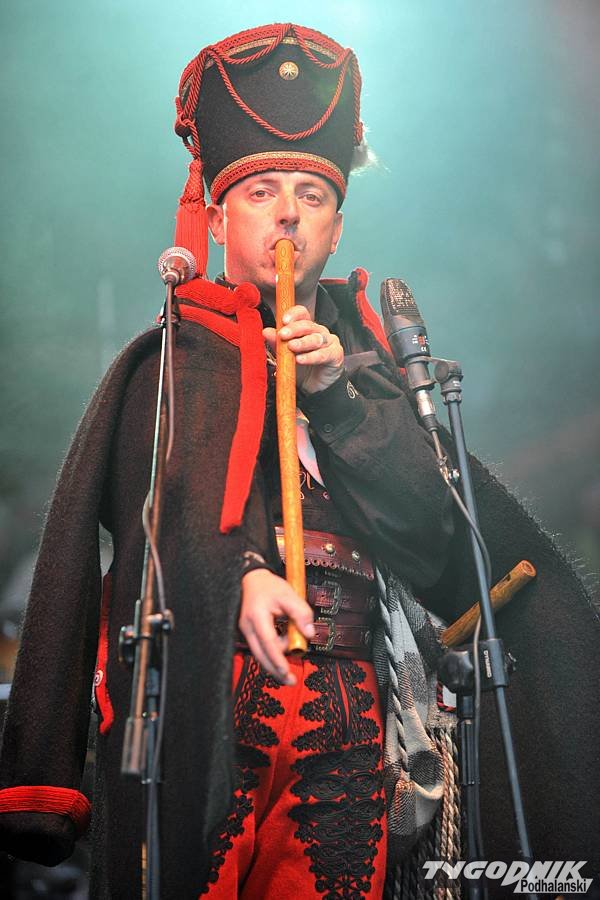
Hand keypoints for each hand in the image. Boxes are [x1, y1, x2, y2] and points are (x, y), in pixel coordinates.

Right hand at [239, 569, 314, 684]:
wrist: (251, 579)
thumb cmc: (269, 586)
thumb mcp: (289, 595)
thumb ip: (301, 613)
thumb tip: (309, 634)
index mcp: (257, 616)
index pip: (268, 642)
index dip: (277, 659)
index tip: (286, 671)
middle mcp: (248, 627)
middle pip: (260, 655)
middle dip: (275, 670)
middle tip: (291, 680)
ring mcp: (246, 631)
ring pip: (260, 654)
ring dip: (277, 659)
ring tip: (294, 645)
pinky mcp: (249, 633)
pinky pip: (261, 648)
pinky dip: (273, 651)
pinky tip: (284, 644)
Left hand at [263, 305, 343, 393]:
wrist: (316, 388)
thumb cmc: (302, 368)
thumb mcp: (286, 356)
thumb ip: (277, 343)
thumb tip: (266, 331)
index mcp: (308, 328)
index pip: (302, 314)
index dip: (294, 314)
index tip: (283, 320)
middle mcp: (319, 332)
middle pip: (308, 325)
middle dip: (294, 329)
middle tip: (283, 335)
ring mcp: (330, 342)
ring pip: (316, 338)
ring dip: (302, 343)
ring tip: (291, 347)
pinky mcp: (336, 354)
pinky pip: (323, 354)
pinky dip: (311, 357)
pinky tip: (301, 359)